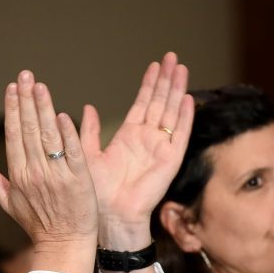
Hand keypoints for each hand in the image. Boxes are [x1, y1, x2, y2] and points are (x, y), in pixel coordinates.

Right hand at [0, 71, 97, 272]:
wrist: (64, 245)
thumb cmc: (36, 224)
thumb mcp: (7, 200)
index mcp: (18, 175)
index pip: (14, 135)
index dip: (13, 109)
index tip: (12, 87)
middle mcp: (35, 173)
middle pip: (29, 129)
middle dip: (26, 99)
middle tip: (25, 75)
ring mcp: (57, 175)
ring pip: (49, 136)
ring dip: (44, 108)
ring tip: (41, 85)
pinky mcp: (79, 180)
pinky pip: (72, 152)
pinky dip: (67, 133)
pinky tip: (62, 114)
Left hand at [81, 52, 193, 252]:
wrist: (111, 215)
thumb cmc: (98, 192)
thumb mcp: (88, 155)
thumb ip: (89, 131)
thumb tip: (86, 108)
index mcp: (129, 138)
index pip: (143, 104)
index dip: (149, 85)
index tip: (154, 65)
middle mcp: (147, 140)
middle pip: (160, 103)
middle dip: (166, 80)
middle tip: (172, 57)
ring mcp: (161, 149)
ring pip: (171, 113)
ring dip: (176, 90)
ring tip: (181, 68)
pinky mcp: (170, 160)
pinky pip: (180, 135)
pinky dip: (184, 117)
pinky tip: (187, 98)